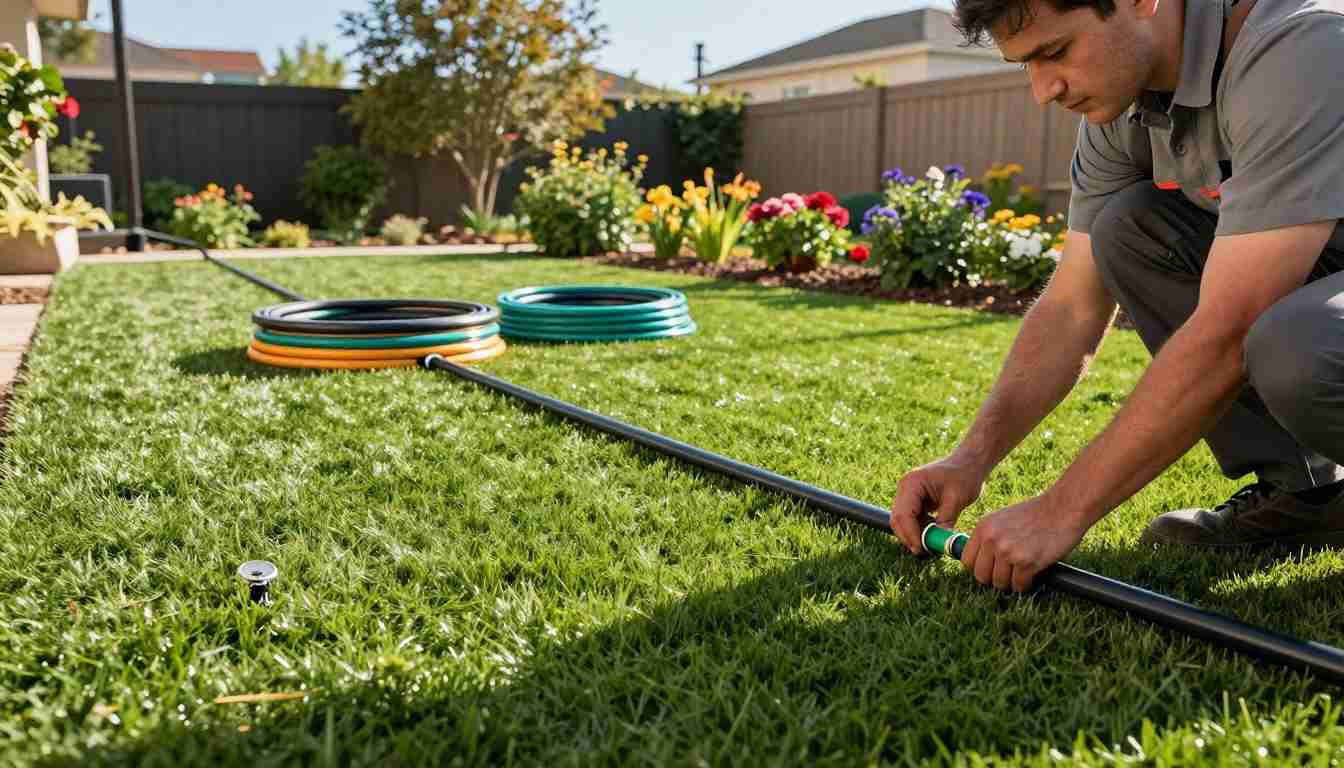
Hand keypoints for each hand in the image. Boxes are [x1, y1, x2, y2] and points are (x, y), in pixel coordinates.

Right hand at [889, 455, 987, 554]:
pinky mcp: (915, 500)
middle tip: (922, 552)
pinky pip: (911, 519)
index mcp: (912, 483)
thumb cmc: (964, 475)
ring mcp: (908, 494)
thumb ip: (946, 520)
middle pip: (898, 519)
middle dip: (908, 536)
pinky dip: (919, 529)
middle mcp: (905, 488)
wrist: (969, 463)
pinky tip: (932, 535)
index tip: (920, 549)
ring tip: (930, 545)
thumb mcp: (957, 498)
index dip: (910, 534)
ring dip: (913, 534)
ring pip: (902, 521)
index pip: (904, 514)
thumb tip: (940, 542)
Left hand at [959, 493, 1089, 592]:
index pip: (967, 561)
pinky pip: (1019, 585)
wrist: (1063, 509)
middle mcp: (992, 540)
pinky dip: (1025, 584)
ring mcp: (1008, 552)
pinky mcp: (1026, 562)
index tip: (990, 569)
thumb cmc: (1035, 514)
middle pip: (981, 576)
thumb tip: (980, 561)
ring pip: (1000, 583)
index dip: (979, 568)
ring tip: (1021, 573)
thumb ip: (989, 537)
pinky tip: (1032, 574)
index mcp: (983, 528)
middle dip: (994, 579)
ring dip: (1011, 582)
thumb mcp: (1002, 519)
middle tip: (1007, 574)